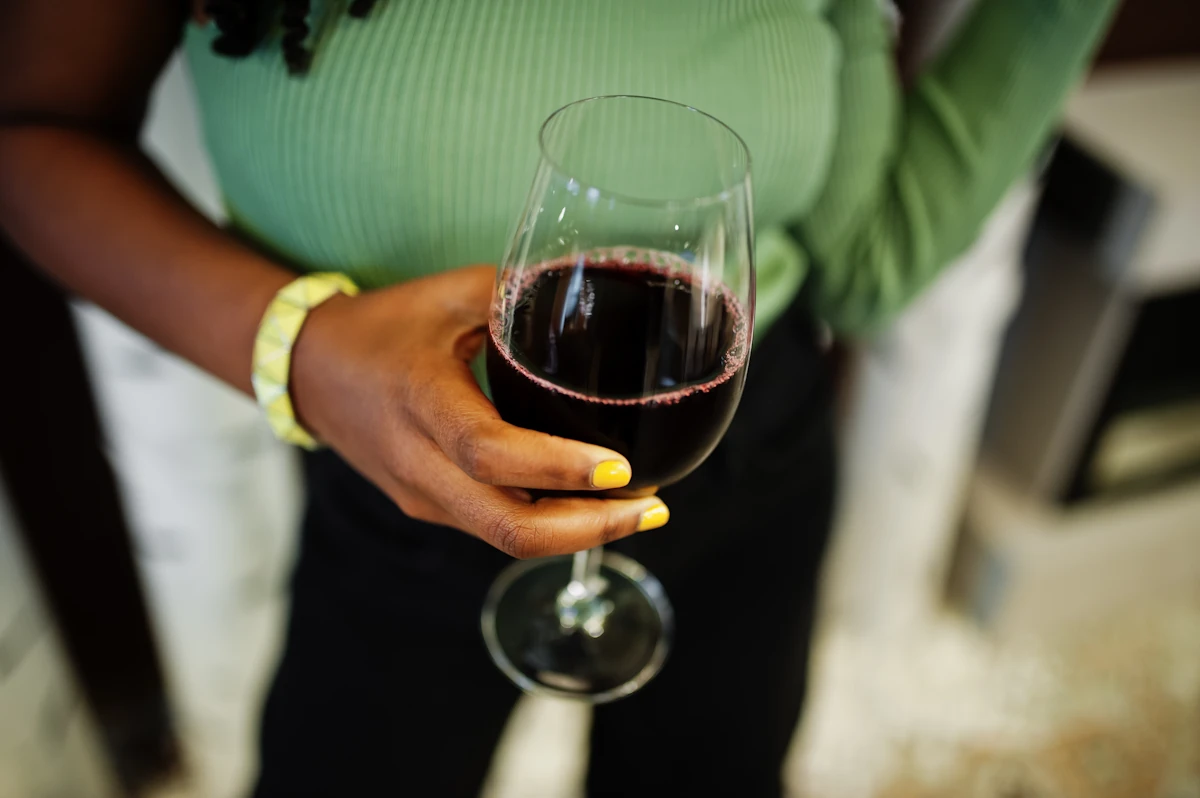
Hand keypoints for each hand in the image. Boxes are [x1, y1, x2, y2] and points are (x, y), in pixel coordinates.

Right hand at [289, 266, 668, 557]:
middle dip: (590, 528)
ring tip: (639, 510)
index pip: (492, 453)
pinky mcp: (427, 506)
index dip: (559, 467)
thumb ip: (521, 297)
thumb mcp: (450, 294)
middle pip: (508, 526)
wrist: (309, 370)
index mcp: (420, 402)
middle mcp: (418, 463)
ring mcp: (421, 494)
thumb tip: (597, 295)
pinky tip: (590, 505)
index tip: (622, 468)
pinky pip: (493, 526)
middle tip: (654, 508)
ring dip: (576, 533)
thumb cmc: (383, 324)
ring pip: (504, 536)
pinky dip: (548, 524)